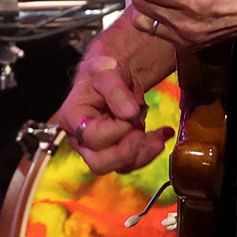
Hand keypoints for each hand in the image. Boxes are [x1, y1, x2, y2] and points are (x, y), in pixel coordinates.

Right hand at [54, 50, 172, 174]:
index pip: (92, 137)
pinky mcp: (117, 151)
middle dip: (126, 153)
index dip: (115, 131)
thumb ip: (116, 90)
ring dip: (143, 153)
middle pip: (99, 163)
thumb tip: (130, 113)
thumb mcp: (107, 71)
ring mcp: (99, 149)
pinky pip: (134, 161)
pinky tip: (162, 134)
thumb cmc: (103, 71)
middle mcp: (81, 139)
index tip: (132, 113)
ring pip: (120, 166)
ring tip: (159, 135)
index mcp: (73, 118)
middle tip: (142, 135)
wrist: (114, 77)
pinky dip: (150, 150)